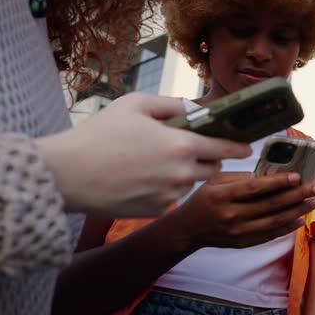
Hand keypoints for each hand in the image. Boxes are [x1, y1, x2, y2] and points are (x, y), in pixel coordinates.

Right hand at [36, 93, 250, 216]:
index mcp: (182, 145)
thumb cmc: (99, 135)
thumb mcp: (136, 104)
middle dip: (207, 159)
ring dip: (183, 174)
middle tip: (187, 150)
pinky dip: (162, 189)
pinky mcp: (156, 210)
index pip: (225, 148)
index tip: (247, 147)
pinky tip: (139, 179)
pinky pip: (169, 198)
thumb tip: (195, 107)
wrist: (67, 174)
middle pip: (211, 169)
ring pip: (189, 183)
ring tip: (153, 162)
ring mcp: (170, 195)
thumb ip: (172, 104)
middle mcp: (182, 174)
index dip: (239, 147)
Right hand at [162, 171, 314, 251]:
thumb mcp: (214, 181)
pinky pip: (270, 235)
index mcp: (222, 196)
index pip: (254, 188)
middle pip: (270, 205)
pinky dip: (287, 227)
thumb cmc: (203, 199)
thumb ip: (240, 178)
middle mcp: (231, 215)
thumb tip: (270, 174)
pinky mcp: (243, 242)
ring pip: (274, 221)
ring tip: (314, 200)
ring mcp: (238, 232)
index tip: (298, 175)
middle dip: (298, 194)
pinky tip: (300, 218)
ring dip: (297, 210)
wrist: (187, 230)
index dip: (277, 182)